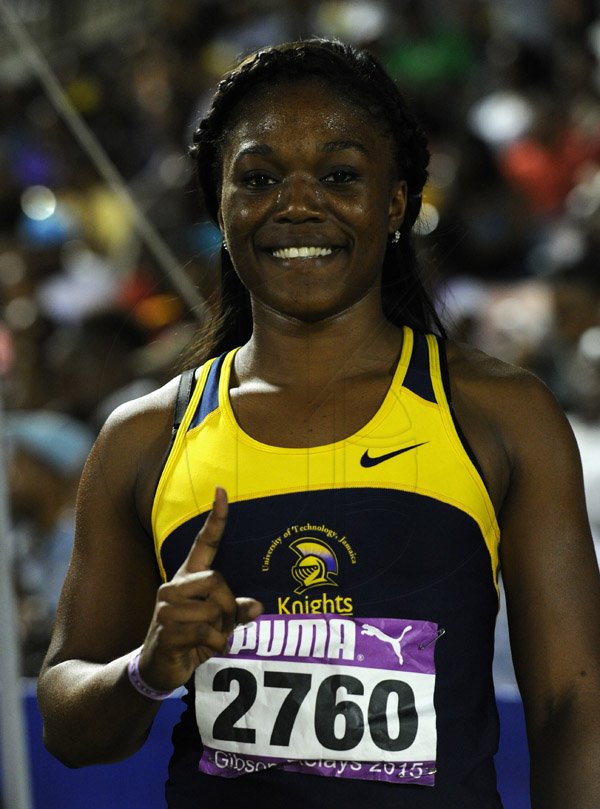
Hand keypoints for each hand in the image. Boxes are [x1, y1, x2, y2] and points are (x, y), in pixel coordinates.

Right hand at [138, 487, 262, 689]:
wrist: (157, 667)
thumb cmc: (191, 638)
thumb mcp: (218, 623)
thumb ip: (237, 611)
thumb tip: (259, 606)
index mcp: (188, 577)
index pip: (204, 542)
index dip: (216, 517)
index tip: (222, 490)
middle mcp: (175, 585)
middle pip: (217, 580)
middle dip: (228, 606)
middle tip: (222, 625)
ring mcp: (166, 606)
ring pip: (213, 609)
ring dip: (221, 631)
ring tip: (208, 639)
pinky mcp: (166, 628)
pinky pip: (205, 631)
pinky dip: (213, 644)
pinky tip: (200, 650)